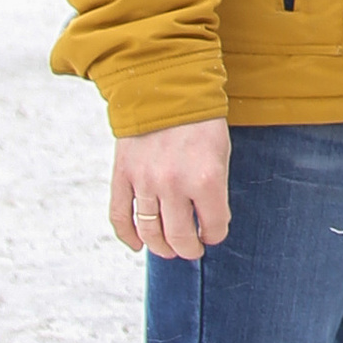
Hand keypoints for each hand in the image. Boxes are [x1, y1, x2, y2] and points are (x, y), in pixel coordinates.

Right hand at [109, 119, 230, 259]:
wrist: (167, 91)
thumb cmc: (201, 123)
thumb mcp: (221, 153)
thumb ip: (214, 190)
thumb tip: (207, 223)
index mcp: (206, 179)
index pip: (212, 226)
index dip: (215, 234)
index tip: (213, 234)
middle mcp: (174, 184)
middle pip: (179, 236)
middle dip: (189, 249)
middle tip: (192, 251)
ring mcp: (144, 181)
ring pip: (150, 231)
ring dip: (161, 247)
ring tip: (170, 250)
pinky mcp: (123, 175)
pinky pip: (120, 215)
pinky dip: (128, 236)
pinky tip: (137, 245)